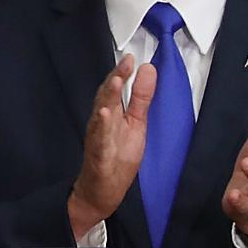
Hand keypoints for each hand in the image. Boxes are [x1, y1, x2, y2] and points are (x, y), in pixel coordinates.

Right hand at [70, 55, 157, 235]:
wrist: (101, 190)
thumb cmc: (117, 156)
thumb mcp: (136, 124)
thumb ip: (141, 98)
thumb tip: (148, 70)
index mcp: (112, 114)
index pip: (116, 89)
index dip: (123, 72)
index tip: (132, 57)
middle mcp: (102, 123)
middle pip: (107, 97)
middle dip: (116, 79)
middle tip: (126, 62)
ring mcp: (98, 138)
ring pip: (101, 114)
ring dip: (108, 97)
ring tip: (116, 81)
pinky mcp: (99, 156)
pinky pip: (99, 140)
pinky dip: (101, 127)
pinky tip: (104, 114)